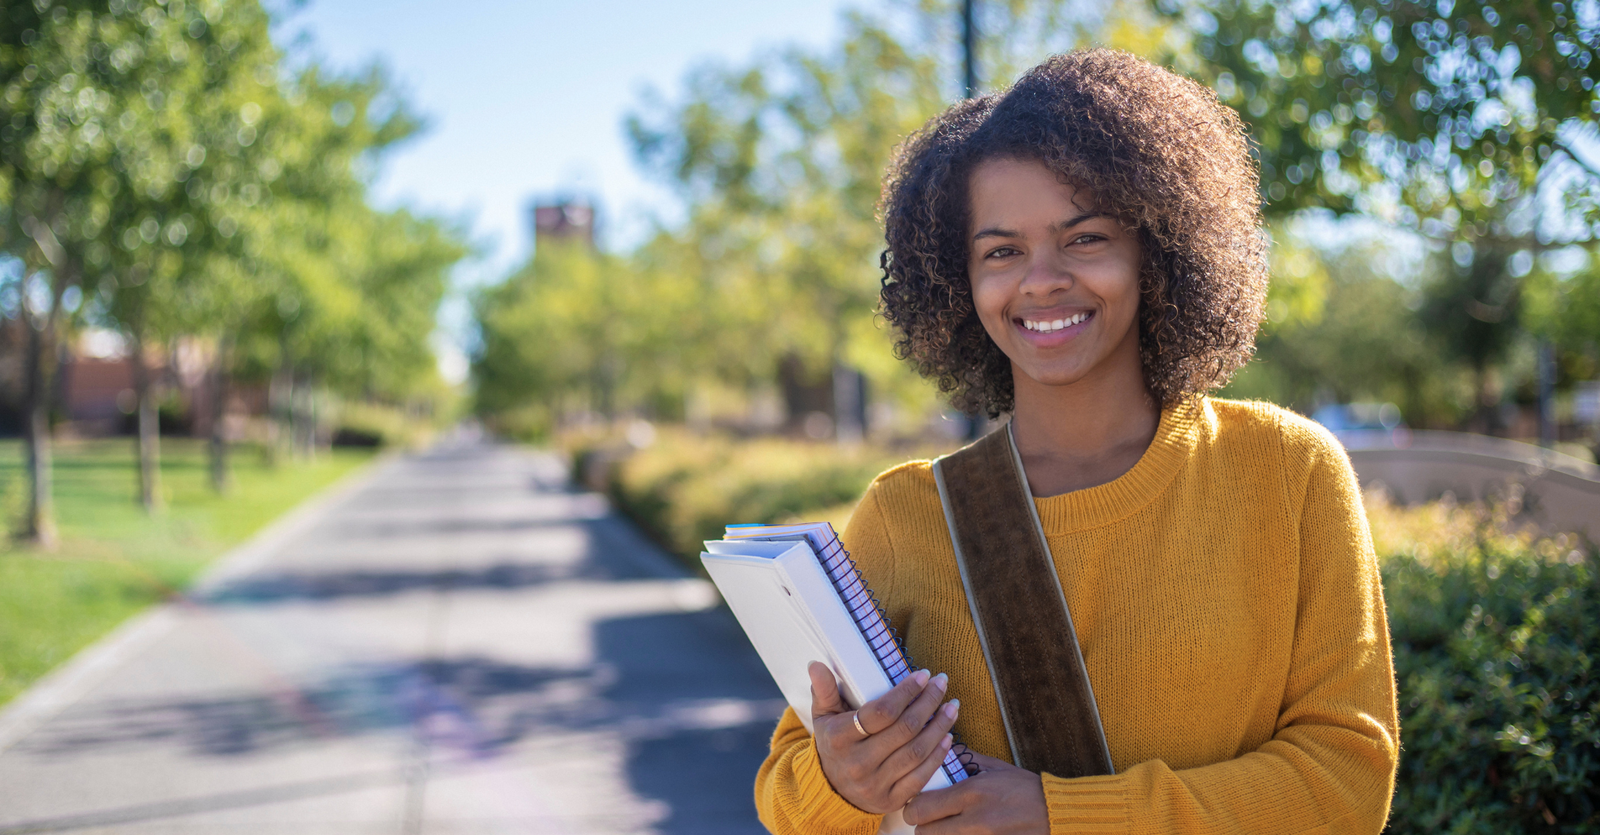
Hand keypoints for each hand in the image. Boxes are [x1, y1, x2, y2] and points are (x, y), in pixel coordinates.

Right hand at [808, 661, 960, 813]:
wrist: (831, 793)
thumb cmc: (833, 744)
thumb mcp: (823, 717)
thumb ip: (823, 690)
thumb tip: (816, 664)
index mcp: (839, 739)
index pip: (880, 713)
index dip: (906, 692)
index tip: (923, 675)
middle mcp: (857, 764)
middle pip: (904, 730)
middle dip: (928, 702)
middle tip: (942, 683)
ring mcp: (875, 784)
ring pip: (916, 752)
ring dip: (939, 727)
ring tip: (952, 706)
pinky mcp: (890, 801)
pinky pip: (921, 777)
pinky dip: (938, 756)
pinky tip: (948, 737)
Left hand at [902, 752, 1047, 833]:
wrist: (1055, 812)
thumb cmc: (1024, 788)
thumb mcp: (995, 768)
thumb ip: (965, 761)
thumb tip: (941, 750)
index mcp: (971, 793)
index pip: (921, 808)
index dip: (914, 807)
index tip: (920, 803)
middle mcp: (974, 820)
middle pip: (924, 833)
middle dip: (923, 826)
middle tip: (931, 818)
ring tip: (949, 826)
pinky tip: (964, 832)